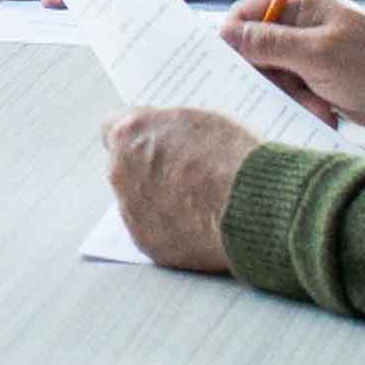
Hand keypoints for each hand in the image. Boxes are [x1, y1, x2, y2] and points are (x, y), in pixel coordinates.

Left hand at [102, 106, 254, 273]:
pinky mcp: (147, 244)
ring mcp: (131, 212)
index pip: (114, 128)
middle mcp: (120, 173)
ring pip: (137, 202)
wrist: (251, 207)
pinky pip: (152, 232)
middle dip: (147, 169)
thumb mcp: (199, 120)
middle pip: (125, 167)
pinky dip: (170, 229)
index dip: (137, 135)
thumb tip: (163, 136)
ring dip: (158, 201)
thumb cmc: (232, 158)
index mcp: (129, 135)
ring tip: (199, 201)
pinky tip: (199, 224)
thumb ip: (167, 128)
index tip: (152, 140)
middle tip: (183, 173)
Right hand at [220, 0, 364, 129]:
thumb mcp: (317, 53)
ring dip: (291, 96)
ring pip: (274, 76)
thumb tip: (225, 33)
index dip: (235, 38)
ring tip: (317, 105)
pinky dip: (304, 105)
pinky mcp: (317, 80)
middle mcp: (301, 27)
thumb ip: (269, 43)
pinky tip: (324, 111)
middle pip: (257, 50)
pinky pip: (293, 93)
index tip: (230, 64)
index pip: (249, 13)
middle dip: (270, 76)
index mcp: (301, 6)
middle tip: (288, 91)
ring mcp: (309, 54)